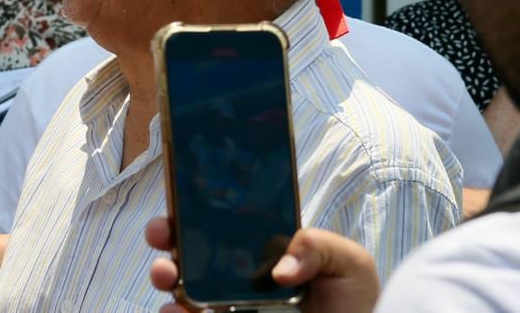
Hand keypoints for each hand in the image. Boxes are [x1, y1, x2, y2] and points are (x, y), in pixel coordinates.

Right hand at [144, 217, 379, 312]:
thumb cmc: (357, 303)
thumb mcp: (348, 262)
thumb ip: (317, 246)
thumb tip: (280, 269)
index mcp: (258, 252)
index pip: (214, 228)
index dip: (186, 218)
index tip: (172, 216)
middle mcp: (236, 280)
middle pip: (187, 257)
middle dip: (165, 245)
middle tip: (162, 242)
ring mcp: (230, 309)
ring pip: (183, 294)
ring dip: (165, 280)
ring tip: (166, 277)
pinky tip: (178, 311)